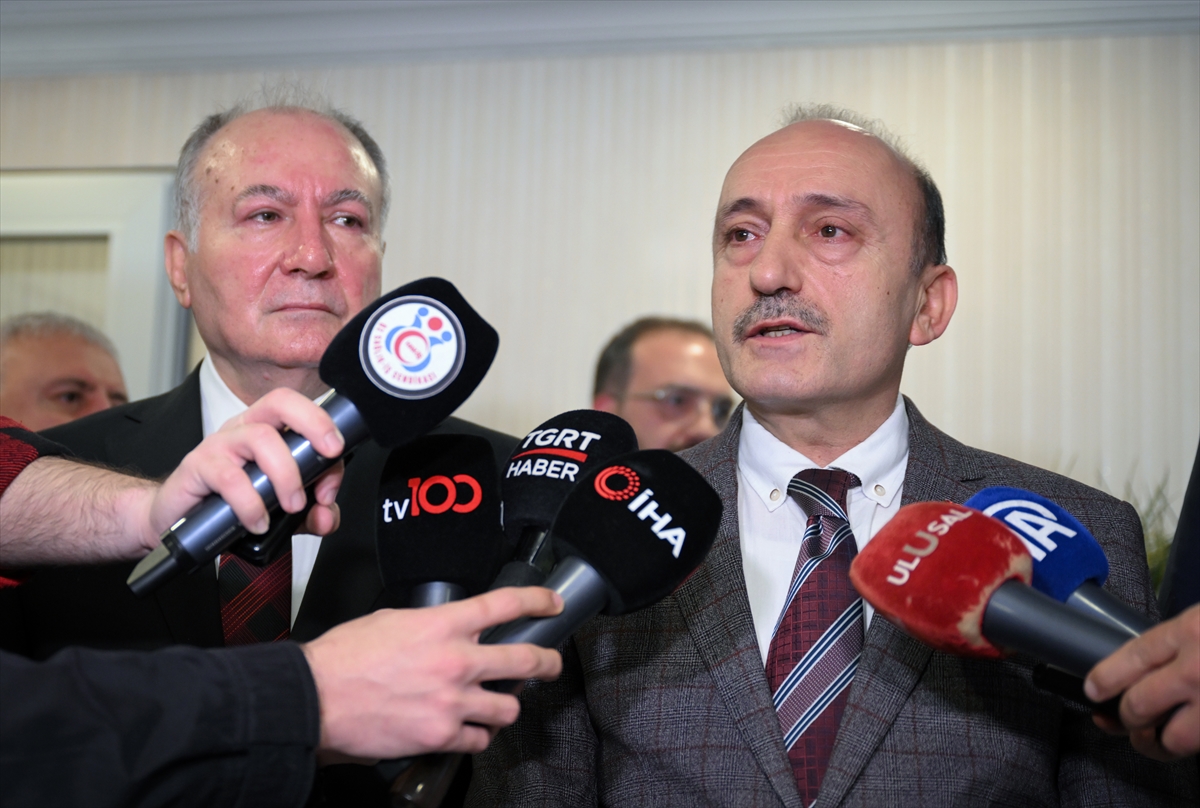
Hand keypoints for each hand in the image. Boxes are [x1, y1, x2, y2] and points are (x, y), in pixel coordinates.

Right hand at [143, 388, 344, 549]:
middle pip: (280, 402)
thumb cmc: (229, 504)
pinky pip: (229, 477)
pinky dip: (251, 503)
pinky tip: (258, 521)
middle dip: (313, 423)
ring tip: (292, 506)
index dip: (325, 429)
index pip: (301, 411)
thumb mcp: (280, 510)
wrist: (174, 519)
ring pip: (260, 438)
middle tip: (328, 455)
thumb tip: (327, 517)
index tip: (336, 458)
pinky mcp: (198, 466)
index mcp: (267, 429)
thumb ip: (311, 513)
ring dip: (286, 475)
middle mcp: (244, 429)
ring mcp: (220, 444)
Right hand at [301, 586, 563, 760]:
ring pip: (508, 706)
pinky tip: (470, 730)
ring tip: (499, 704)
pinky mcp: (441, 734)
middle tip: (551, 663)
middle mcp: (455, 661)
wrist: (316, 697)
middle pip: (525, 659)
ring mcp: (452, 701)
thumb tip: (445, 629)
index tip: (551, 604)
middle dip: (546, 662)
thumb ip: (429, 625)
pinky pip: (479, 739)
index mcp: (442, 624)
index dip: (537, 601)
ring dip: (506, 705)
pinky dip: (478, 736)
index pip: (504, 605)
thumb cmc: (342, 658)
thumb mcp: (391, 620)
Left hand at [1085, 603, 1199, 759]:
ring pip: (1173, 738)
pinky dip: (1189, 744)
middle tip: (1121, 717)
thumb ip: (1180, 639)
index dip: (1105, 677)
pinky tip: (1186, 738)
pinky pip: (1199, 744)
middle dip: (1126, 716)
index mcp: (1190, 630)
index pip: (1132, 656)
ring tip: (1152, 740)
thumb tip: (1147, 661)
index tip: (1092, 689)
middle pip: (1141, 703)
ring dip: (1158, 744)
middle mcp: (1198, 667)